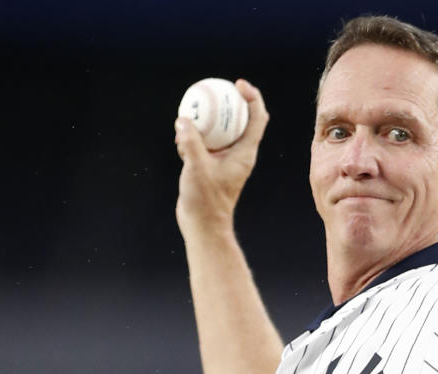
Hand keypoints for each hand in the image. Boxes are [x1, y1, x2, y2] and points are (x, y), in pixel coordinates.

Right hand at [174, 79, 268, 237]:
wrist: (203, 226)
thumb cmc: (205, 201)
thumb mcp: (196, 168)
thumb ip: (190, 143)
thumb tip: (183, 120)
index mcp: (245, 153)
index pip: (257, 118)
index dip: (252, 97)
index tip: (238, 84)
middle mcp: (238, 154)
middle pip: (240, 119)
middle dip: (230, 102)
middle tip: (214, 88)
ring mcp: (225, 160)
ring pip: (220, 131)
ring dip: (207, 121)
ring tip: (190, 116)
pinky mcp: (212, 167)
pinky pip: (205, 144)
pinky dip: (195, 138)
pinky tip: (179, 138)